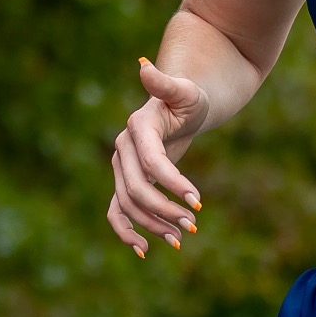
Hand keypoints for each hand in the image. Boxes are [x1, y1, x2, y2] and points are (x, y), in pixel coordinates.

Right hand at [107, 59, 208, 255]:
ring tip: (181, 241)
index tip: (198, 202)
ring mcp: (122, 167)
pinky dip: (127, 231)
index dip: (173, 183)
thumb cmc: (188, 97)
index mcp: (138, 128)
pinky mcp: (127, 181)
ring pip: (127, 204)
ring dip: (151, 225)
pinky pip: (118, 210)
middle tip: (193, 225)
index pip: (152, 162)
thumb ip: (164, 82)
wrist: (179, 107)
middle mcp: (124, 149)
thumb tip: (143, 65)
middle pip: (136, 188)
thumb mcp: (184, 89)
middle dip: (164, 210)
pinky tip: (144, 250)